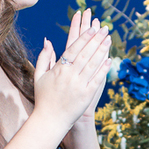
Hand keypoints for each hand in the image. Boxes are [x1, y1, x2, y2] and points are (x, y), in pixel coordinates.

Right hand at [34, 7, 110, 131]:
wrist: (50, 120)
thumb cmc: (44, 98)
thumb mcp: (39, 76)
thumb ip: (43, 58)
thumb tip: (47, 41)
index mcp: (58, 70)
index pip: (73, 49)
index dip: (84, 37)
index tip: (92, 28)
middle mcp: (69, 76)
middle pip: (85, 54)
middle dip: (96, 40)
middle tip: (104, 28)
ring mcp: (79, 85)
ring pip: (92, 64)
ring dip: (102, 51)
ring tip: (108, 39)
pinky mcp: (86, 95)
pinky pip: (96, 79)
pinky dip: (103, 69)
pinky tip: (109, 60)